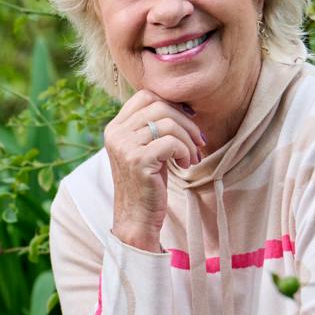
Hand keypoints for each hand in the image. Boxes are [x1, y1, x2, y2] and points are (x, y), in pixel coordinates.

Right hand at [104, 90, 206, 252]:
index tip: (188, 122)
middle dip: (186, 122)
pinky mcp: (138, 160)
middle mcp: (116, 133)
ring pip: (168, 123)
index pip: (145, 95)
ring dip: (188, 140)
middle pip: (159, 105)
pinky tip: (185, 166)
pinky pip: (171, 143)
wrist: (137, 219)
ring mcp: (125, 146)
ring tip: (193, 157)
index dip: (171, 104)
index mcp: (115, 127)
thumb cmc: (148, 184)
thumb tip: (183, 105)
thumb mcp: (146, 149)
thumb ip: (153, 126)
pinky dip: (185, 152)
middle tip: (199, 141)